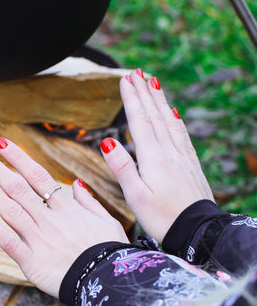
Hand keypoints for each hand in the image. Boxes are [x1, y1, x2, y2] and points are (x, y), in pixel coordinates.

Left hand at [0, 139, 128, 298]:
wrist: (110, 286)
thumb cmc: (110, 254)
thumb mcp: (107, 222)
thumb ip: (88, 202)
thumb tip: (76, 183)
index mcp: (67, 208)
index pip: (38, 176)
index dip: (18, 158)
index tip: (0, 142)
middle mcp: (50, 219)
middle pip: (17, 187)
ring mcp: (39, 239)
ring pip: (9, 209)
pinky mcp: (32, 262)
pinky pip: (8, 242)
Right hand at [100, 69, 213, 243]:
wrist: (198, 233)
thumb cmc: (163, 219)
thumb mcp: (135, 197)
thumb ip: (122, 167)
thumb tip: (107, 140)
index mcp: (153, 158)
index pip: (139, 121)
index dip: (131, 98)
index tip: (125, 79)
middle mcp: (169, 152)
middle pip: (155, 115)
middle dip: (145, 92)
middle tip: (137, 72)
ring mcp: (183, 158)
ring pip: (169, 122)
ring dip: (160, 101)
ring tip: (154, 83)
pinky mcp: (191, 166)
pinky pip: (182, 135)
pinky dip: (175, 120)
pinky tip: (174, 114)